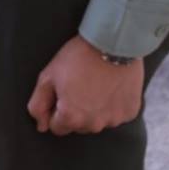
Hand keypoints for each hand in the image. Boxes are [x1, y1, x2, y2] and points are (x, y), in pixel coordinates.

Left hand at [27, 35, 144, 135]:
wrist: (113, 42)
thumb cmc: (78, 57)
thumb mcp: (48, 76)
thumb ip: (38, 105)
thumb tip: (41, 126)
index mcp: (71, 118)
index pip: (56, 126)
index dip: (56, 108)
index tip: (63, 91)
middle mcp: (93, 125)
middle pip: (78, 126)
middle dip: (76, 111)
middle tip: (80, 85)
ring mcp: (114, 120)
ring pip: (98, 121)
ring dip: (95, 110)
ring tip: (96, 84)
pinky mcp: (130, 112)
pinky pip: (117, 114)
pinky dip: (113, 105)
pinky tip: (112, 86)